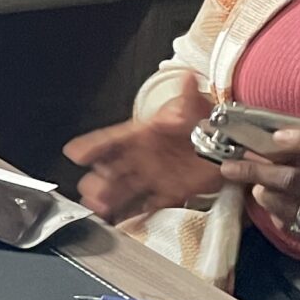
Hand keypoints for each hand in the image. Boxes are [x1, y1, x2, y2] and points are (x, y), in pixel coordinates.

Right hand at [65, 80, 215, 223]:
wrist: (225, 142)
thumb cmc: (202, 120)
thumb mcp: (195, 105)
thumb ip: (188, 96)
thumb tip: (187, 77)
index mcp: (143, 134)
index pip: (112, 139)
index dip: (93, 145)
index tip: (75, 152)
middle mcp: (142, 157)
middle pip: (112, 169)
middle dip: (98, 180)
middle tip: (90, 189)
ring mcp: (153, 177)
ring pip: (124, 190)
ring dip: (110, 199)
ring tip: (99, 208)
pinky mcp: (167, 193)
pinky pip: (146, 206)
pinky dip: (133, 215)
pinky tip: (120, 222)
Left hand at [226, 132, 299, 277]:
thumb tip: (282, 148)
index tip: (276, 135)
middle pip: (295, 181)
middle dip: (257, 172)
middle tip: (230, 166)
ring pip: (287, 209)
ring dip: (264, 196)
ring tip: (255, 188)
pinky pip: (293, 229)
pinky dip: (278, 216)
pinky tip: (274, 209)